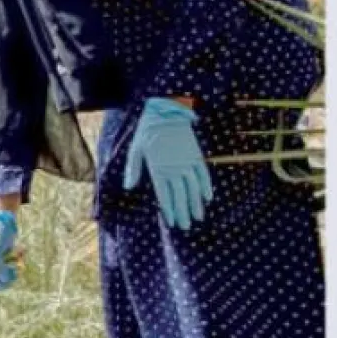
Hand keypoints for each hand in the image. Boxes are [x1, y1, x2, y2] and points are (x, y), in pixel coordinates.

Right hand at [0, 210, 18, 291]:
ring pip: (5, 280)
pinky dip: (16, 268)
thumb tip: (4, 280)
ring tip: (17, 266)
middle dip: (5, 280)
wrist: (4, 224)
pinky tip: (19, 259)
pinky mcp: (5, 264)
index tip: (2, 282)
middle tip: (13, 271)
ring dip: (12, 275)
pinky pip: (11, 273)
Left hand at [125, 97, 212, 229]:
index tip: (172, 223)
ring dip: (196, 204)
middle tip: (186, 227)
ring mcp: (187, 162)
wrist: (166, 110)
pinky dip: (206, 186)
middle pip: (180, 196)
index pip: (165, 196)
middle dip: (183, 213)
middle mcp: (174, 168)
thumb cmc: (147, 130)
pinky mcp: (195, 155)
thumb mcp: (135, 149)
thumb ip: (133, 169)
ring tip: (198, 218)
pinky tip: (208, 198)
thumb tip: (128, 187)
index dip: (169, 210)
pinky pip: (203, 174)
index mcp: (158, 169)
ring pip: (194, 188)